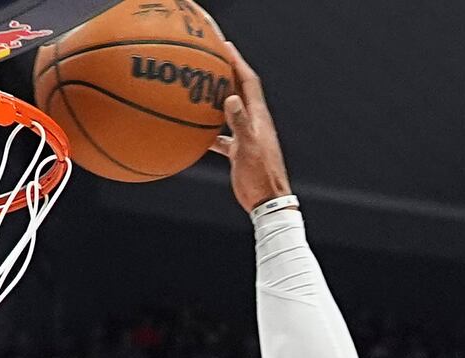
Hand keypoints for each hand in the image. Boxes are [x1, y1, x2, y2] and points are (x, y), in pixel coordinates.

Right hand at [210, 43, 292, 211]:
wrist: (267, 203)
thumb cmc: (260, 176)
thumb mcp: (248, 147)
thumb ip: (239, 122)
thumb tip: (230, 97)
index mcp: (259, 118)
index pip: (248, 82)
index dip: (238, 63)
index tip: (225, 47)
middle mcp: (254, 123)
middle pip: (239, 92)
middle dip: (227, 73)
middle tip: (211, 59)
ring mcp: (247, 137)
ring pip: (230, 113)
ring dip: (217, 100)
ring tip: (201, 89)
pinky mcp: (240, 152)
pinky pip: (223, 136)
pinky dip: (211, 131)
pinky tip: (197, 132)